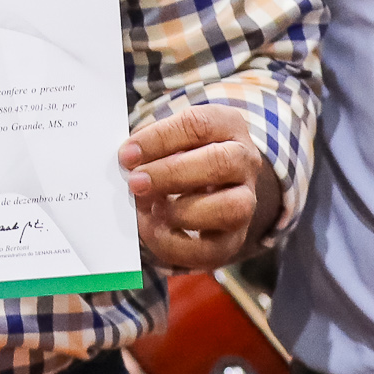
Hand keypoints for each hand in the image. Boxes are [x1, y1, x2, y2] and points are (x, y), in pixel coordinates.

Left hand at [119, 106, 273, 270]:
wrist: (212, 187)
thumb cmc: (182, 155)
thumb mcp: (170, 138)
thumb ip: (149, 145)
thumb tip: (128, 161)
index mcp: (228, 126)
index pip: (199, 124)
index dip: (160, 139)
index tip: (128, 155)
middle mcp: (245, 162)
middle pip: (220, 162)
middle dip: (171, 174)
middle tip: (136, 182)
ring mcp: (245, 201)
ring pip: (230, 207)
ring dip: (181, 211)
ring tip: (150, 208)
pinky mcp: (233, 239)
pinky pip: (212, 249)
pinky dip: (176, 244)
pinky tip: (155, 230)